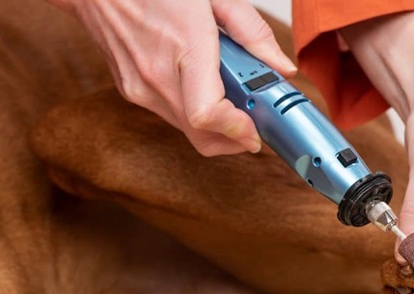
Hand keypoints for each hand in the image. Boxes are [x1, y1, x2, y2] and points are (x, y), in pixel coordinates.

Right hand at [47, 0, 295, 155]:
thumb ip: (252, 33)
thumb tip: (280, 69)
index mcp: (184, 49)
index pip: (208, 115)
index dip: (236, 131)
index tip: (255, 131)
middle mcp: (157, 78)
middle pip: (202, 137)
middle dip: (234, 139)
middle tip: (252, 124)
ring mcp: (141, 90)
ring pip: (188, 131)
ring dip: (215, 125)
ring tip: (227, 95)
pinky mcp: (133, 94)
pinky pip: (172, 116)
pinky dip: (194, 112)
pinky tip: (200, 86)